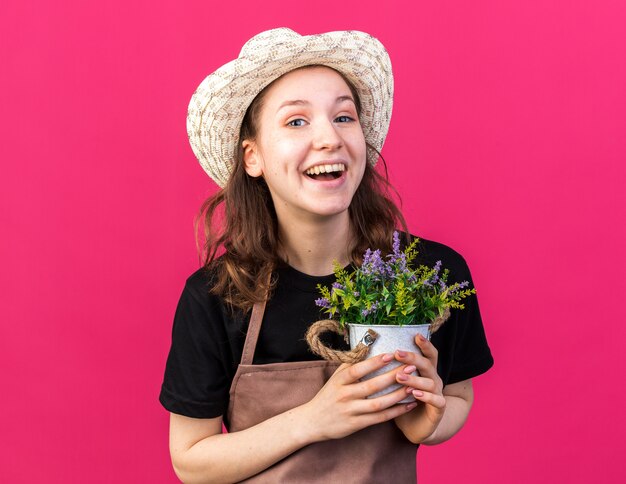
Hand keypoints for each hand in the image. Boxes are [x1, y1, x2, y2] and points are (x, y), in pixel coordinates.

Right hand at [301, 353, 419, 441]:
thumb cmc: (327, 396)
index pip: (358, 369)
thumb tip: (366, 346)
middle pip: (372, 385)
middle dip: (393, 376)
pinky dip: (395, 412)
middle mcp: (344, 395)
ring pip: (378, 403)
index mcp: (339, 381)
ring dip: (397, 395)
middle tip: (410, 367)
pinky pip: (379, 418)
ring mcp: (351, 411)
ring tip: (413, 386)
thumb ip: (350, 364)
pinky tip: (408, 405)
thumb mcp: (335, 378)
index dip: (374, 362)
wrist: (312, 421)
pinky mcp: (356, 424)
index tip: (391, 354)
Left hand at [393, 334, 445, 443]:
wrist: (417, 427)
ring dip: (415, 378)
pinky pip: (437, 401)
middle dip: (413, 358)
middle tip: (397, 354)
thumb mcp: (397, 383)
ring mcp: (438, 393)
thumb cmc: (403, 402)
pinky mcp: (439, 409)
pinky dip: (426, 396)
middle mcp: (433, 379)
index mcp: (425, 371)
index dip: (424, 344)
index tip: (415, 335)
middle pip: (427, 364)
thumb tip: (370, 351)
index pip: (428, 354)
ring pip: (431, 382)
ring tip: (399, 376)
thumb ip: (390, 368)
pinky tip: (414, 394)